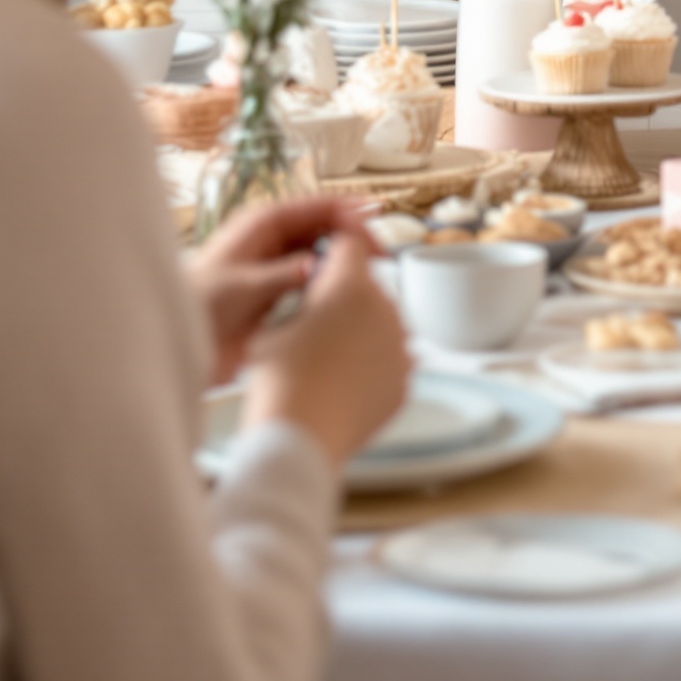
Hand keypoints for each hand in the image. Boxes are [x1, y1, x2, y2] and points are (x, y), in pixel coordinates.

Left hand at [190, 196, 374, 388]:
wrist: (178, 340)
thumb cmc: (197, 305)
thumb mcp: (243, 287)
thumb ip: (283, 275)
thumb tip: (317, 265)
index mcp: (262, 225)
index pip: (316, 206)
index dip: (348, 210)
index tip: (375, 220)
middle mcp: (273, 241)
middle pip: (324, 228)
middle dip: (352, 237)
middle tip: (380, 254)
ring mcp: (277, 266)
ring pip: (322, 255)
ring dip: (343, 262)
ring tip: (368, 275)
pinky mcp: (279, 293)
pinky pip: (314, 281)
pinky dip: (330, 284)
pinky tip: (344, 296)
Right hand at [241, 230, 409, 470]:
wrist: (300, 436)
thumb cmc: (280, 380)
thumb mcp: (275, 323)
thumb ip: (301, 298)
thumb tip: (311, 298)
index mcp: (350, 284)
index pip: (350, 244)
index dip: (333, 253)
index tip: (325, 266)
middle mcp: (385, 308)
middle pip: (369, 286)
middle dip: (348, 297)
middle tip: (319, 324)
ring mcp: (400, 345)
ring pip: (383, 322)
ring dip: (364, 331)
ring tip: (331, 359)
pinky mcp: (405, 379)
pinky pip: (391, 359)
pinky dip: (374, 365)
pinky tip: (346, 382)